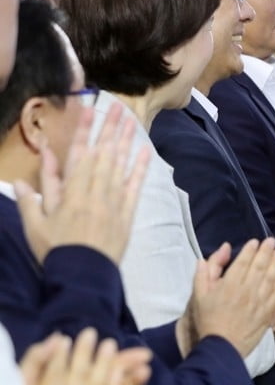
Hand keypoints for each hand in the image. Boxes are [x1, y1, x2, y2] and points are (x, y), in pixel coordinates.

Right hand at [15, 102, 149, 264]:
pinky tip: (144, 151)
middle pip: (102, 155)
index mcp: (69, 193)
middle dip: (109, 130)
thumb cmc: (55, 251)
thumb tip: (20, 179)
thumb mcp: (35, 225)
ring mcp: (112, 202)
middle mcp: (92, 193)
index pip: (76, 155)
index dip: (83, 131)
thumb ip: (30, 199)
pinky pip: (135, 187)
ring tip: (131, 120)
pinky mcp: (127, 214)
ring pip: (119, 166)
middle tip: (118, 107)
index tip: (88, 110)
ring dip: (125, 141)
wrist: (83, 276)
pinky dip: (139, 168)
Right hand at [185, 239, 274, 357]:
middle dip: (269, 253)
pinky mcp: (268, 317)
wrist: (218, 347)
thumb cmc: (207, 319)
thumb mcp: (199, 292)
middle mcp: (248, 291)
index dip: (251, 250)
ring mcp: (260, 304)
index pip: (243, 262)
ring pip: (274, 282)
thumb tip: (222, 249)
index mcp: (230, 284)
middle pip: (261, 268)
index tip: (258, 241)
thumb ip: (208, 269)